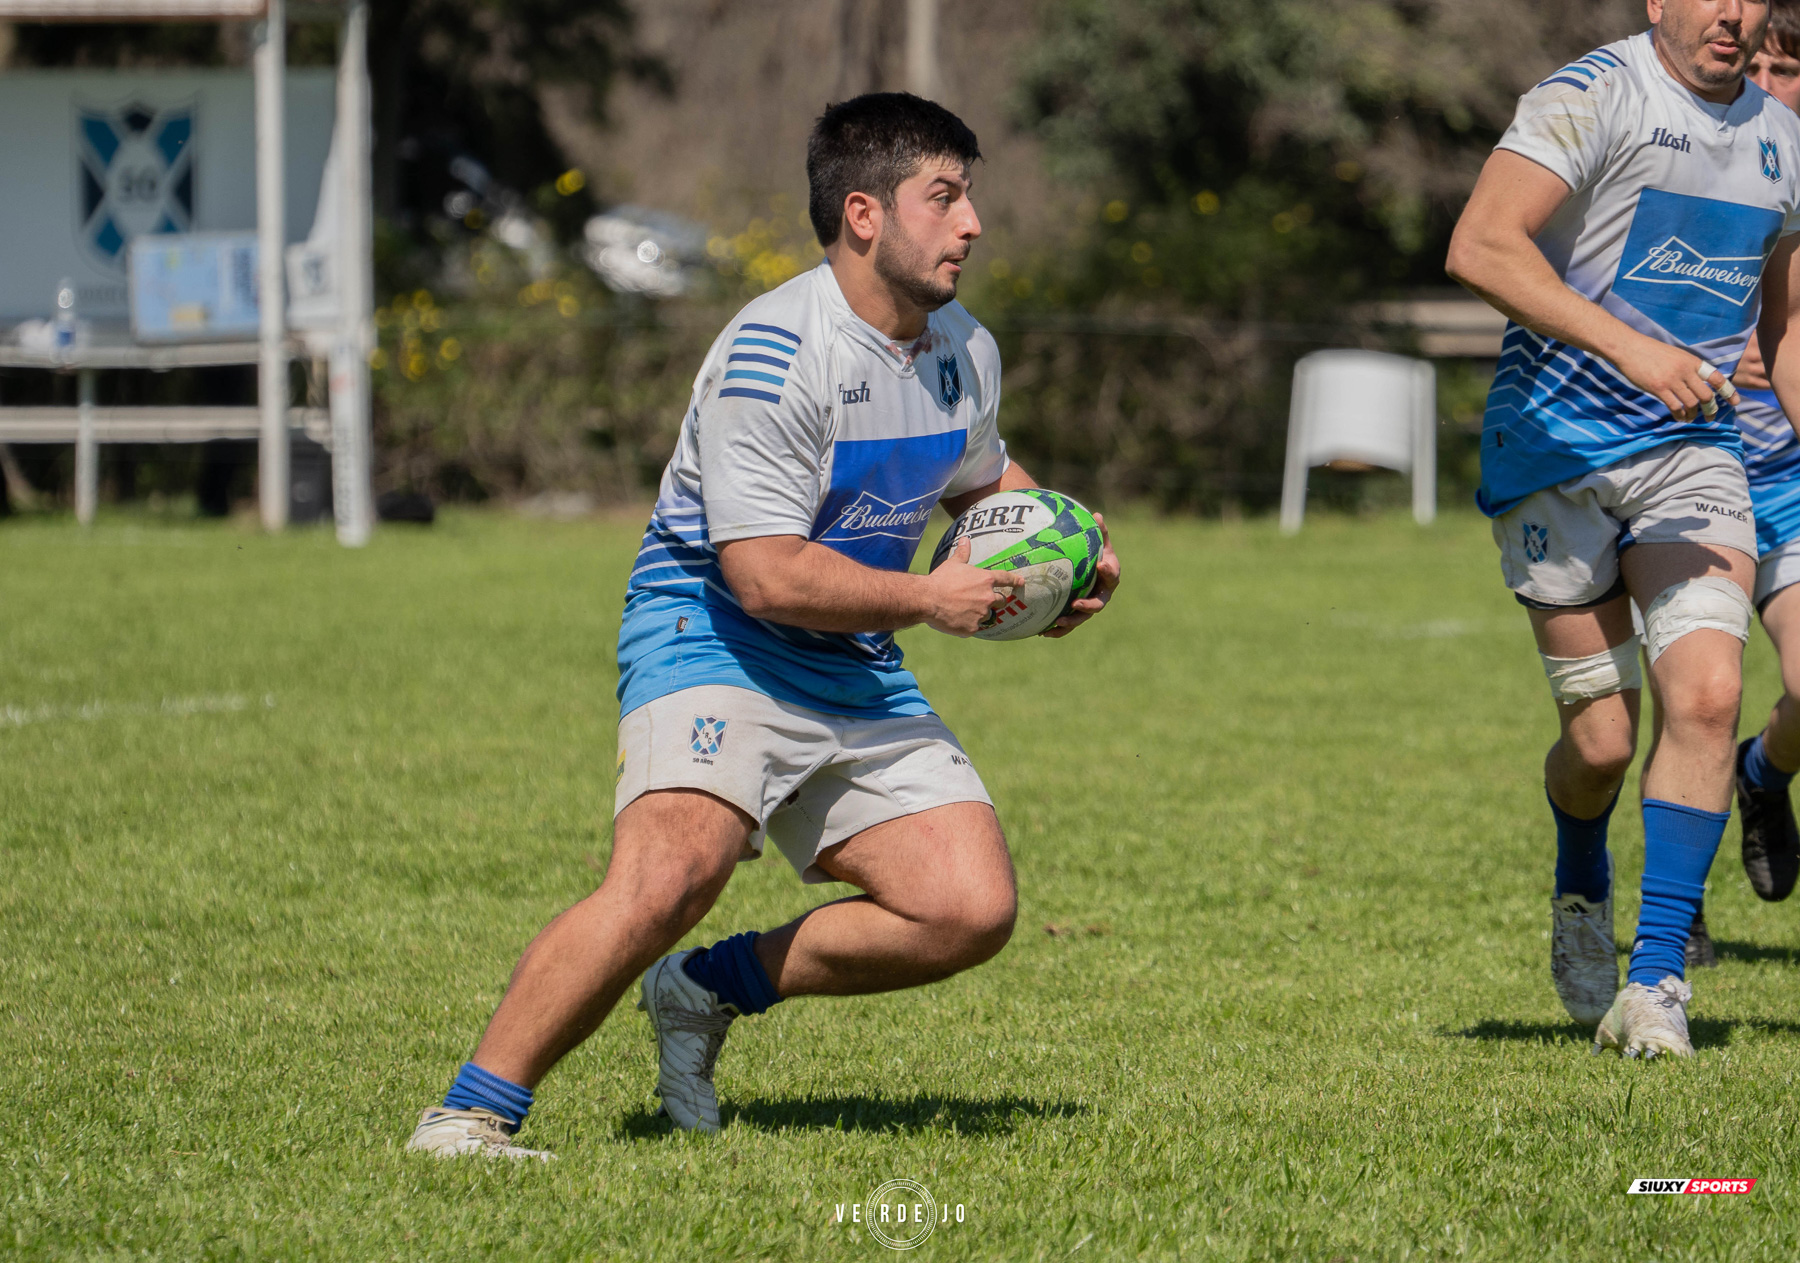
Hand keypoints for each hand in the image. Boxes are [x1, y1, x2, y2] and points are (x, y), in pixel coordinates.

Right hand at [924, 538, 1018, 636]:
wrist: (928, 599)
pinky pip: (974, 627)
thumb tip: (965, 540)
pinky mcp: (972, 628)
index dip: (1014, 581)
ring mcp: (981, 614)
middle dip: (996, 601)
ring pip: (987, 616)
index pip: (1005, 579)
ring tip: (965, 611)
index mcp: (985, 580)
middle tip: (982, 600)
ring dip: (980, 613)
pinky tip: (956, 620)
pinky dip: (967, 625)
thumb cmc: (941, 579)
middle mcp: (987, 597)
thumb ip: (963, 553)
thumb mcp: (953, 564)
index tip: (1021, 582)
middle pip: (1001, 601)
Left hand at [1043, 513, 1119, 637]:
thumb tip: (1096, 515)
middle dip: (1088, 606)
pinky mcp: (1076, 614)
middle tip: (1076, 603)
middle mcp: (1101, 594)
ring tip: (1056, 622)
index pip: (1112, 575)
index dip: (1108, 571)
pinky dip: (1057, 629)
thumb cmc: (1096, 553)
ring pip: (1082, 618)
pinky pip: (1068, 624)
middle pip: (1098, 604)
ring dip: (1070, 622)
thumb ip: (1099, 532)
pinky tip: (1041, 632)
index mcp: (1109, 576)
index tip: (1101, 566)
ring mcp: (1089, 606)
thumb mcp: (1099, 541)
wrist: (1093, 569)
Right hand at [1614, 336, 1734, 421]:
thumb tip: (1697, 384)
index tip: (1735, 402)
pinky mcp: (1658, 388)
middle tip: (1709, 417)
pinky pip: (1674, 406)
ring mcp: (1672, 380)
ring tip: (1690, 418)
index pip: (1716, 378)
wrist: (1630, 348)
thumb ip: (1687, 368)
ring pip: (1691, 403)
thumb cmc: (1650, 352)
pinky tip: (1678, 417)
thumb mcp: (1676, 355)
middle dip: (1710, 409)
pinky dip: (1679, 415)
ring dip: (1693, 414)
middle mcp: (1685, 371)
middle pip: (1706, 395)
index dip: (1728, 391)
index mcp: (1692, 362)